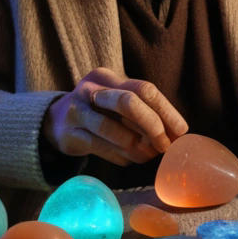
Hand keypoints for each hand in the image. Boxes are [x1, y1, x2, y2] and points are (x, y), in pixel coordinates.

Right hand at [42, 67, 188, 166]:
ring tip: (146, 156)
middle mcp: (92, 89)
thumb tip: (178, 133)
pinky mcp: (69, 133)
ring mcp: (76, 110)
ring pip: (111, 128)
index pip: (144, 89)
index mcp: (109, 78)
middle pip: (127, 102)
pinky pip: (99, 147)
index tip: (181, 132)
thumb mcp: (118, 103)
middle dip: (152, 126)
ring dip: (135, 147)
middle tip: (163, 145)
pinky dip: (119, 157)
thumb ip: (144, 111)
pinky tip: (128, 160)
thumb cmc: (99, 113)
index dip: (166, 111)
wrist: (56, 122)